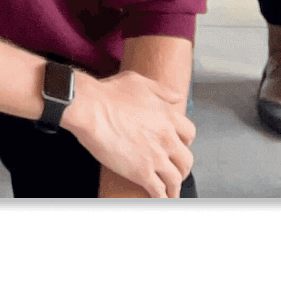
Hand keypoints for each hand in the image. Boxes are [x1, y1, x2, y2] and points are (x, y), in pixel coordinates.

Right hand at [61, 69, 193, 198]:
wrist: (91, 108)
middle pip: (186, 159)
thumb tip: (176, 97)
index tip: (180, 146)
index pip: (189, 133)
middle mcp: (167, 137)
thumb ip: (161, 91)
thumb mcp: (139, 82)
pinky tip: (160, 199)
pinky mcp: (142, 172)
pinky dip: (162, 198)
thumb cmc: (109, 94)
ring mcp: (156, 157)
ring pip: (175, 178)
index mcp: (168, 115)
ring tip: (171, 191)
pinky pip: (159, 191)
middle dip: (183, 167)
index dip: (186, 142)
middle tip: (177, 171)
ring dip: (174, 186)